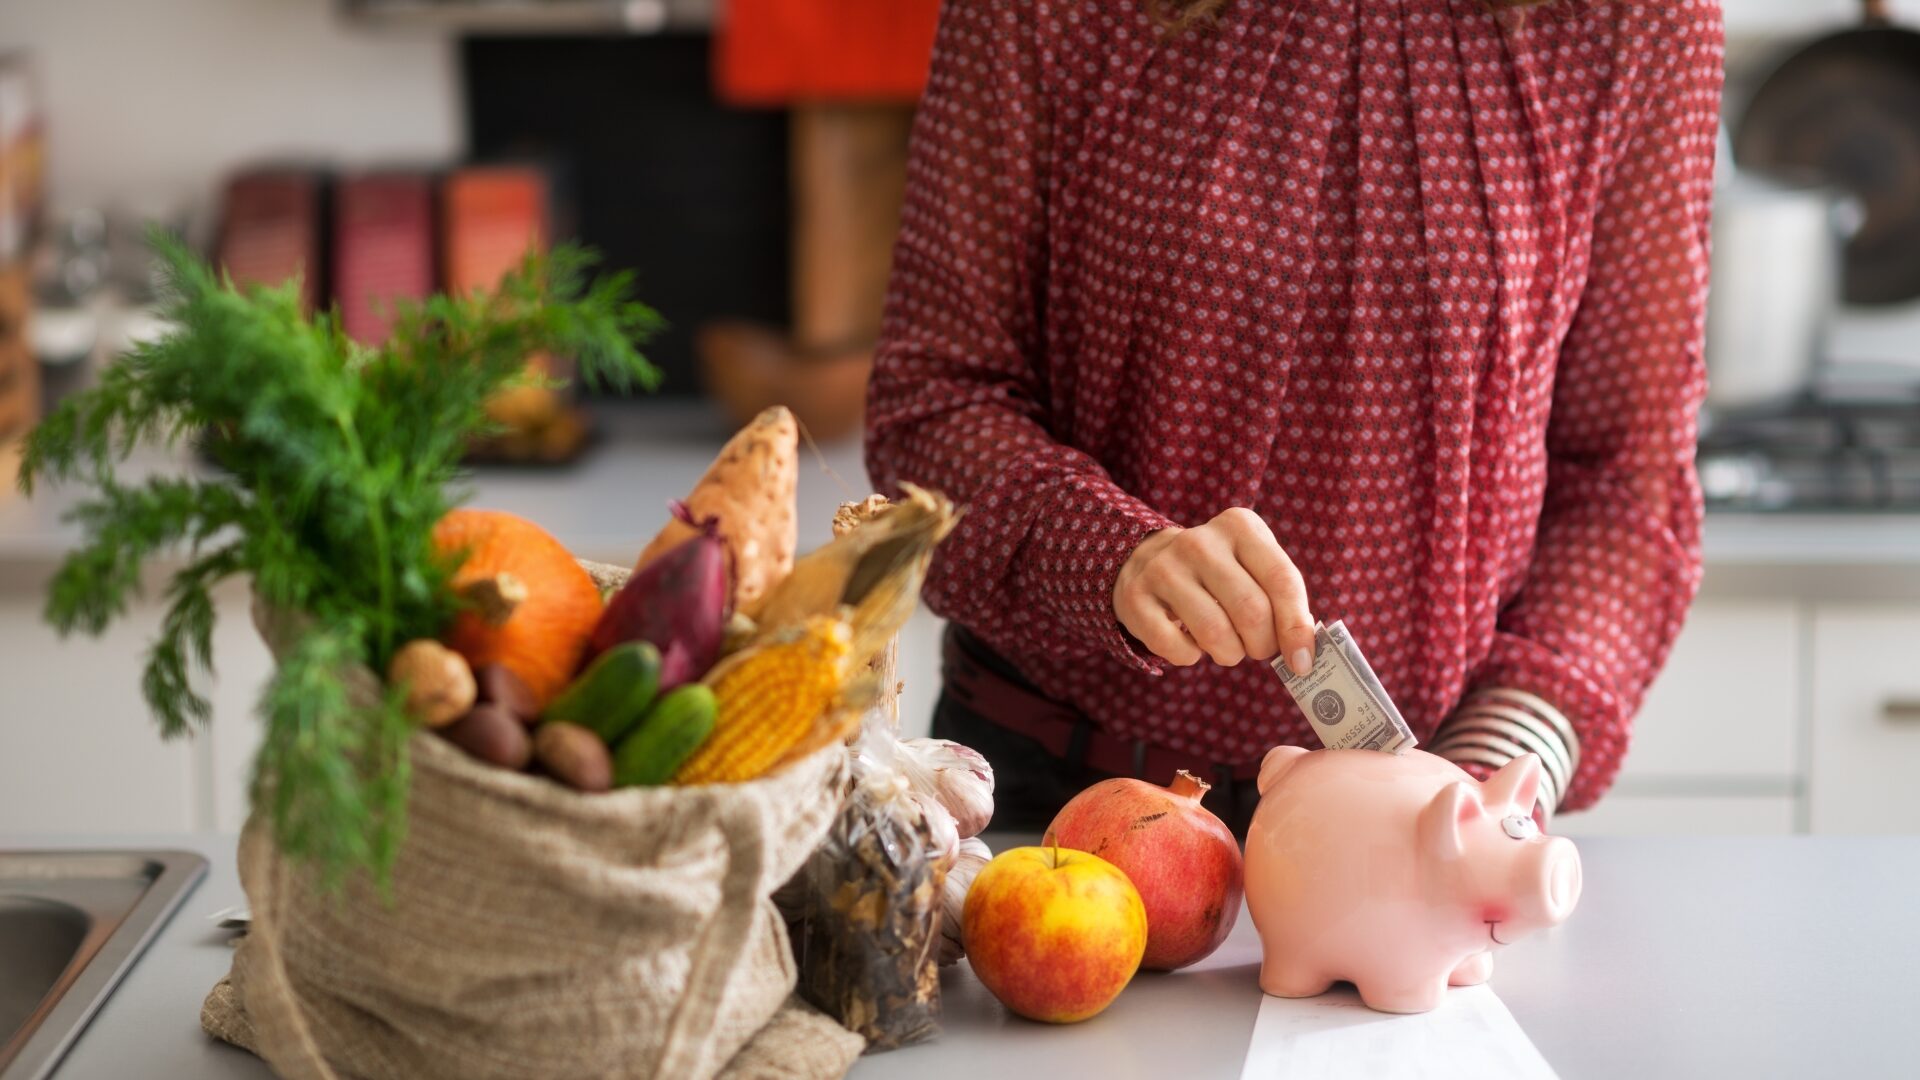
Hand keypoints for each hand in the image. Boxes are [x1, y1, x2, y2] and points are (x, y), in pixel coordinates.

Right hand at [1113, 508, 1315, 672]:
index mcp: (1239, 527)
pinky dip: (1191, 657)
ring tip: (1227, 648)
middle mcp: (1200, 542)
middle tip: (1258, 649)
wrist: (1150, 559)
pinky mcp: (1136, 597)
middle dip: (1262, 645)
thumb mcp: (1253, 566)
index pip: (1282, 580)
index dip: (1296, 627)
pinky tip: (1191, 644)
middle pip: (1251, 611)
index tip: (1302, 661)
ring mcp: (1163, 567)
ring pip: (1215, 633)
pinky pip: (1176, 647)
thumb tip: (1304, 649)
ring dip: (1229, 654)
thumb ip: (1283, 599)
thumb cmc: (1219, 573)